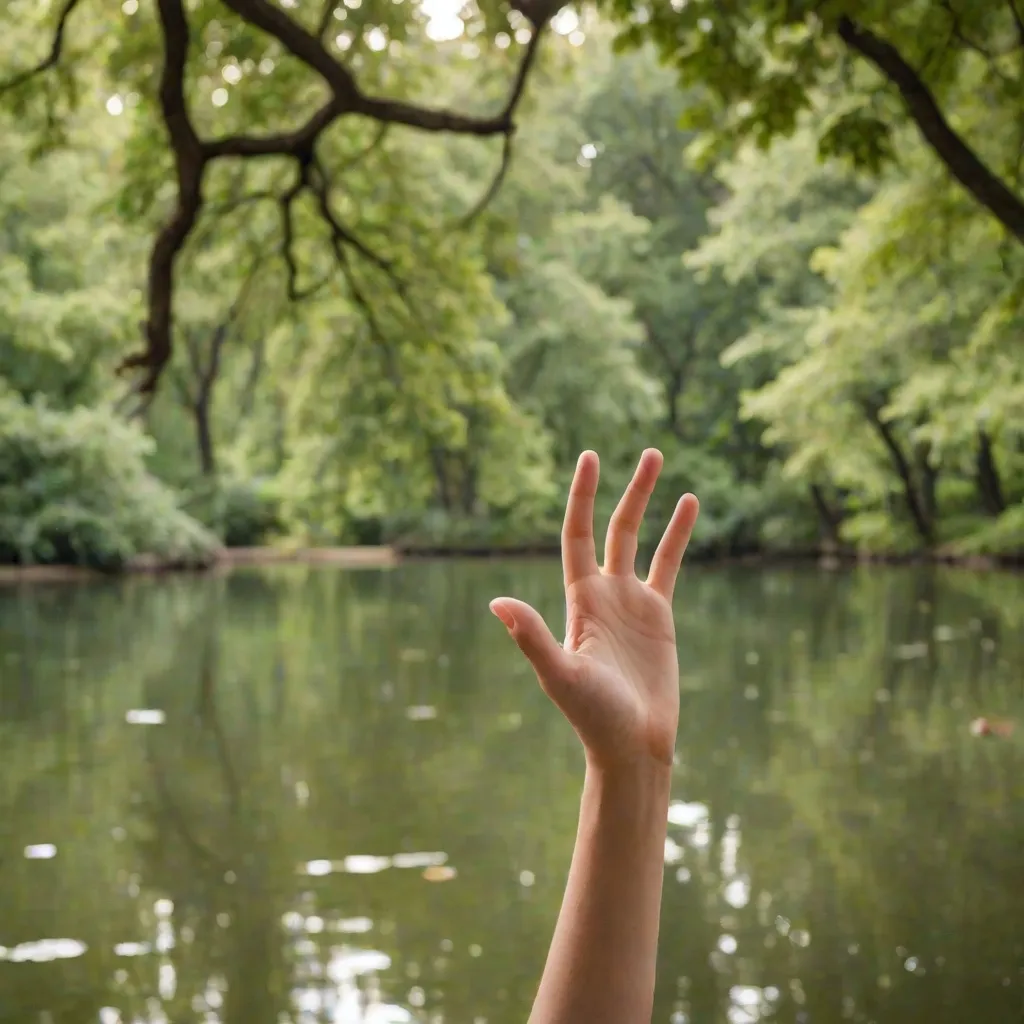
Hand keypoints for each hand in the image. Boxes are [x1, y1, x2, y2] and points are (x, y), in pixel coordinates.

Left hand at [490, 449, 698, 771]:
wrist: (631, 744)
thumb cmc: (593, 716)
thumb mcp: (562, 674)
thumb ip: (532, 637)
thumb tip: (496, 602)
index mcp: (579, 599)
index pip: (578, 534)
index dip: (583, 496)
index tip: (591, 458)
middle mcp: (603, 592)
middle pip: (613, 527)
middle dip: (628, 490)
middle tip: (647, 452)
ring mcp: (631, 601)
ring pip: (640, 538)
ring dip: (649, 500)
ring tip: (659, 457)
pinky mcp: (659, 615)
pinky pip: (669, 563)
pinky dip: (678, 533)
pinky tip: (689, 502)